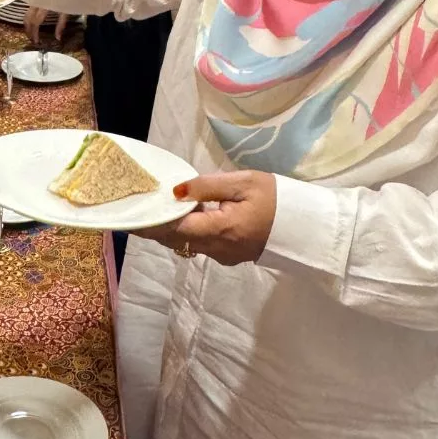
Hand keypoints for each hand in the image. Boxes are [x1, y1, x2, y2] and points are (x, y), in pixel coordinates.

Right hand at [25, 8, 69, 41]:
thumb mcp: (66, 10)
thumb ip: (61, 24)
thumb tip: (58, 38)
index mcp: (44, 5)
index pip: (36, 22)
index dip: (34, 33)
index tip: (36, 42)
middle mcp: (37, 1)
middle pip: (28, 18)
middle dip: (28, 30)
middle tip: (31, 39)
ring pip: (26, 13)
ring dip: (27, 23)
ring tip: (31, 31)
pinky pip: (29, 8)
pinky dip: (29, 16)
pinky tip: (33, 21)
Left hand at [136, 171, 276, 265]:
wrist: (306, 226)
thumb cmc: (275, 199)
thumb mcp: (242, 183)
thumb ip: (206, 187)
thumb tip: (175, 191)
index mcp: (221, 229)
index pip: (175, 229)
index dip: (152, 223)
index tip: (131, 217)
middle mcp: (218, 249)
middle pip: (177, 240)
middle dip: (155, 228)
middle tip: (135, 212)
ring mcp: (224, 256)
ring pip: (187, 244)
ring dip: (169, 230)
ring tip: (153, 211)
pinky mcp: (229, 256)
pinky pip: (200, 245)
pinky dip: (186, 233)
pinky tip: (181, 217)